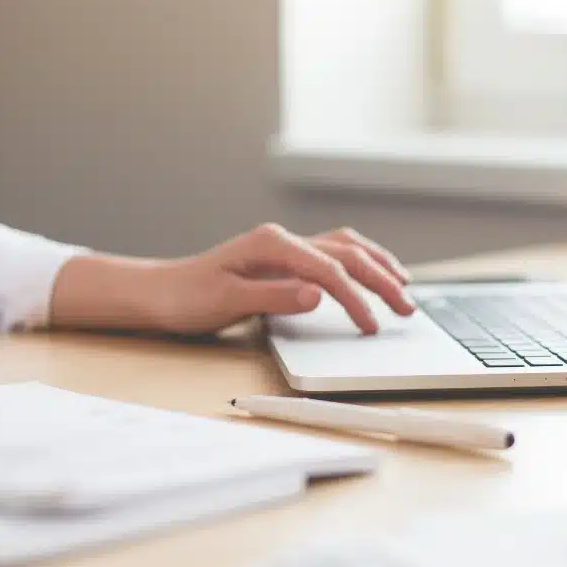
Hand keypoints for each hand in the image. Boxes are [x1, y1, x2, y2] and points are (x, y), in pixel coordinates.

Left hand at [49, 224, 416, 334]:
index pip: (328, 269)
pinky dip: (360, 262)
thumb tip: (319, 293)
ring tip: (404, 287)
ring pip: (345, 247)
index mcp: (271, 245)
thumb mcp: (227, 302)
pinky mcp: (284, 260)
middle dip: (381, 279)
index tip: (370, 325)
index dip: (355, 298)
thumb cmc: (187, 299)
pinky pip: (333, 253)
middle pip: (346, 253)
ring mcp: (284, 248)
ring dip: (377, 265)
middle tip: (406, 308)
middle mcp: (282, 240)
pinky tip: (372, 272)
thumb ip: (276, 297)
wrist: (160, 294)